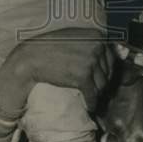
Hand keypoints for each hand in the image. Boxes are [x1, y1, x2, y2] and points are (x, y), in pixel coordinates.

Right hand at [0, 29, 114, 114]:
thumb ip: (91, 44)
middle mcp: (96, 47)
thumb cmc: (50, 47)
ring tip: (89, 96)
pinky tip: (89, 106)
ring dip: (96, 93)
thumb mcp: (74, 38)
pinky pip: (93, 95)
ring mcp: (90, 62)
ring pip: (102, 85)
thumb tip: (110, 56)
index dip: (106, 70)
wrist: (31, 58)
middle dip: (101, 82)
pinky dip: (92, 103)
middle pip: (107, 72)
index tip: (100, 78)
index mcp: (96, 35)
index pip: (111, 57)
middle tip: (93, 88)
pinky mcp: (83, 77)